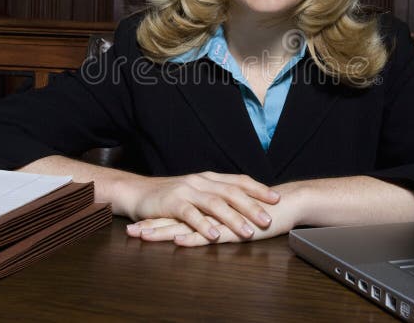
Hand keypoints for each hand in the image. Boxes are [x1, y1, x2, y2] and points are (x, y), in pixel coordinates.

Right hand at [123, 171, 279, 241]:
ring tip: (248, 232)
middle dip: (252, 206)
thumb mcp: (196, 192)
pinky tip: (216, 235)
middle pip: (231, 192)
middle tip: (268, 219)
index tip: (276, 199)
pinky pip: (191, 214)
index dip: (258, 189)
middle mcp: (200, 182)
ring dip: (233, 218)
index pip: (238, 181)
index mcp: (209, 178)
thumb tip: (242, 204)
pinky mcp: (172, 203)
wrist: (137, 192)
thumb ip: (216, 196)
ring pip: (215, 203)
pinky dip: (204, 225)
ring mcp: (186, 191)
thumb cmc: (169, 196)